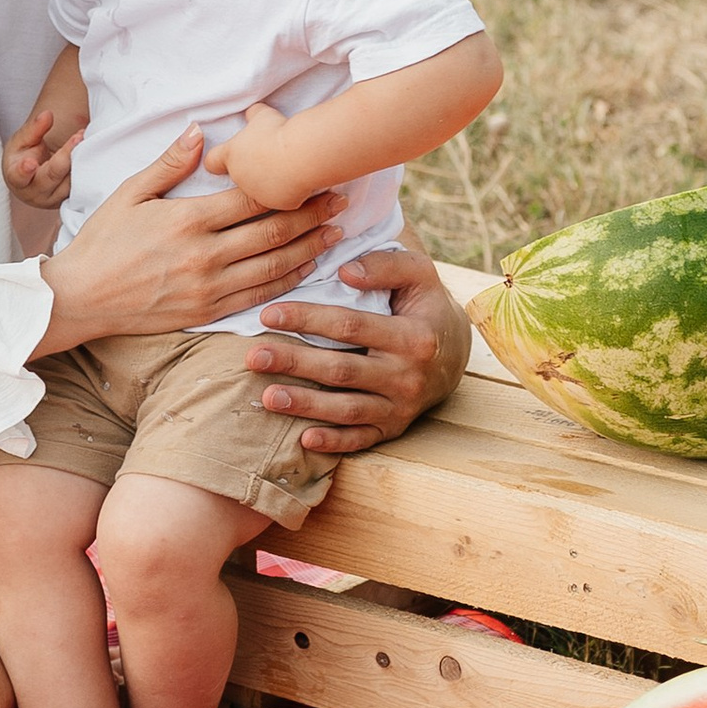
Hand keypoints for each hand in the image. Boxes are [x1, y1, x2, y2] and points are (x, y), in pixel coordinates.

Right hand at [3, 103, 81, 210]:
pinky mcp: (68, 200)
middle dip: (65, 156)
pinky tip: (92, 152)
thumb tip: (46, 115)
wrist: (33, 174)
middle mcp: (34, 194)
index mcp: (16, 179)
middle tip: (79, 136)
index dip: (25, 170)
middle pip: (51, 176)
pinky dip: (85, 170)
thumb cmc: (23, 156)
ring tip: (86, 138)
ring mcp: (53, 200)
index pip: (19, 175)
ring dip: (79, 161)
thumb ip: (34, 129)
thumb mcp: (22, 140)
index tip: (30, 163)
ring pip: (69, 183)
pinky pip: (79, 186)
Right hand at [33, 129, 346, 352]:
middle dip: (311, 215)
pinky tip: (307, 268)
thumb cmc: (101, 242)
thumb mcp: (129, 194)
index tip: (317, 175)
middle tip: (340, 201)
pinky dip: (288, 280)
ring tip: (335, 233)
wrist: (80, 298)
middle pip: (272, 231)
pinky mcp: (207, 311)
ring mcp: (208, 287)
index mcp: (186, 219)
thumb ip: (169, 163)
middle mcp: (204, 254)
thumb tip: (201, 132)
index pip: (250, 198)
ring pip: (273, 265)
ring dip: (309, 248)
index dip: (289, 186)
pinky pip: (258, 295)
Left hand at [201, 104, 298, 211]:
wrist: (301, 153)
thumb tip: (252, 113)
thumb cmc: (278, 131)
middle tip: (268, 157)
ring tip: (286, 167)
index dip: (217, 160)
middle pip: (239, 176)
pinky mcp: (279, 204)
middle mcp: (240, 178)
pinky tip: (299, 178)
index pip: (212, 162)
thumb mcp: (263, 115)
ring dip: (270, 181)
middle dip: (251, 169)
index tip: (225, 158)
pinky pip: (283, 197)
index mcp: (231, 155)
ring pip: (261, 190)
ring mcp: (258, 194)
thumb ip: (253, 115)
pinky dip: (290, 190)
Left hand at [242, 244, 474, 458]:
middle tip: (252, 357)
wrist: (454, 355)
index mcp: (413, 337)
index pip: (350, 326)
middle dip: (294, 364)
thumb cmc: (424, 307)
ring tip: (267, 397)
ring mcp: (401, 407)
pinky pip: (361, 439)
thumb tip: (345, 271)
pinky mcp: (394, 428)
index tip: (268, 315)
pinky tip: (304, 439)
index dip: (307, 320)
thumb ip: (385, 265)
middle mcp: (407, 376)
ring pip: (347, 409)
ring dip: (305, 405)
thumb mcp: (419, 275)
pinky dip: (334, 442)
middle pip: (341, 370)